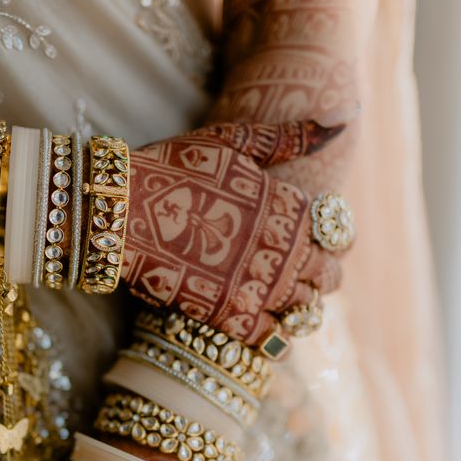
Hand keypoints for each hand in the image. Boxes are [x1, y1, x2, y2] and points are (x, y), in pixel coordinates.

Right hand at [122, 119, 344, 343]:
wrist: (121, 209)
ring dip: (297, 307)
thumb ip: (288, 138)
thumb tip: (339, 122)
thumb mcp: (232, 141)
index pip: (335, 233)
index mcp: (290, 206)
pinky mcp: (231, 316)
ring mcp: (260, 285)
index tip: (315, 243)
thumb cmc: (173, 168)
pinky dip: (270, 336)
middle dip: (320, 276)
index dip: (329, 241)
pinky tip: (257, 323)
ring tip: (276, 299)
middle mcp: (284, 249)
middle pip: (328, 276)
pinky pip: (271, 338)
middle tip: (296, 275)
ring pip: (305, 310)